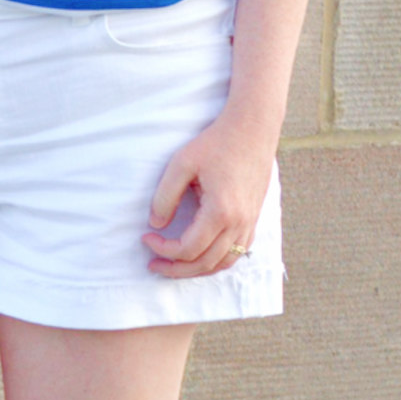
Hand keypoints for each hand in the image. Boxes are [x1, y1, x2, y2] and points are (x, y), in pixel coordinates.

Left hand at [141, 109, 275, 279]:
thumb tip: (156, 224)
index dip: (163, 249)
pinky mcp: (254, 219)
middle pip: (205, 263)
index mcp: (220, 211)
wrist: (253, 129)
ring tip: (173, 266)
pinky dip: (217, 262)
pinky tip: (200, 256)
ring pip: (223, 263)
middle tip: (153, 264)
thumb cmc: (216, 143)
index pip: (188, 248)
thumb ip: (165, 196)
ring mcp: (250, 223)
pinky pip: (237, 253)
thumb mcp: (181, 164)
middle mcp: (239, 223)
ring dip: (196, 270)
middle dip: (175, 269)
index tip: (146, 236)